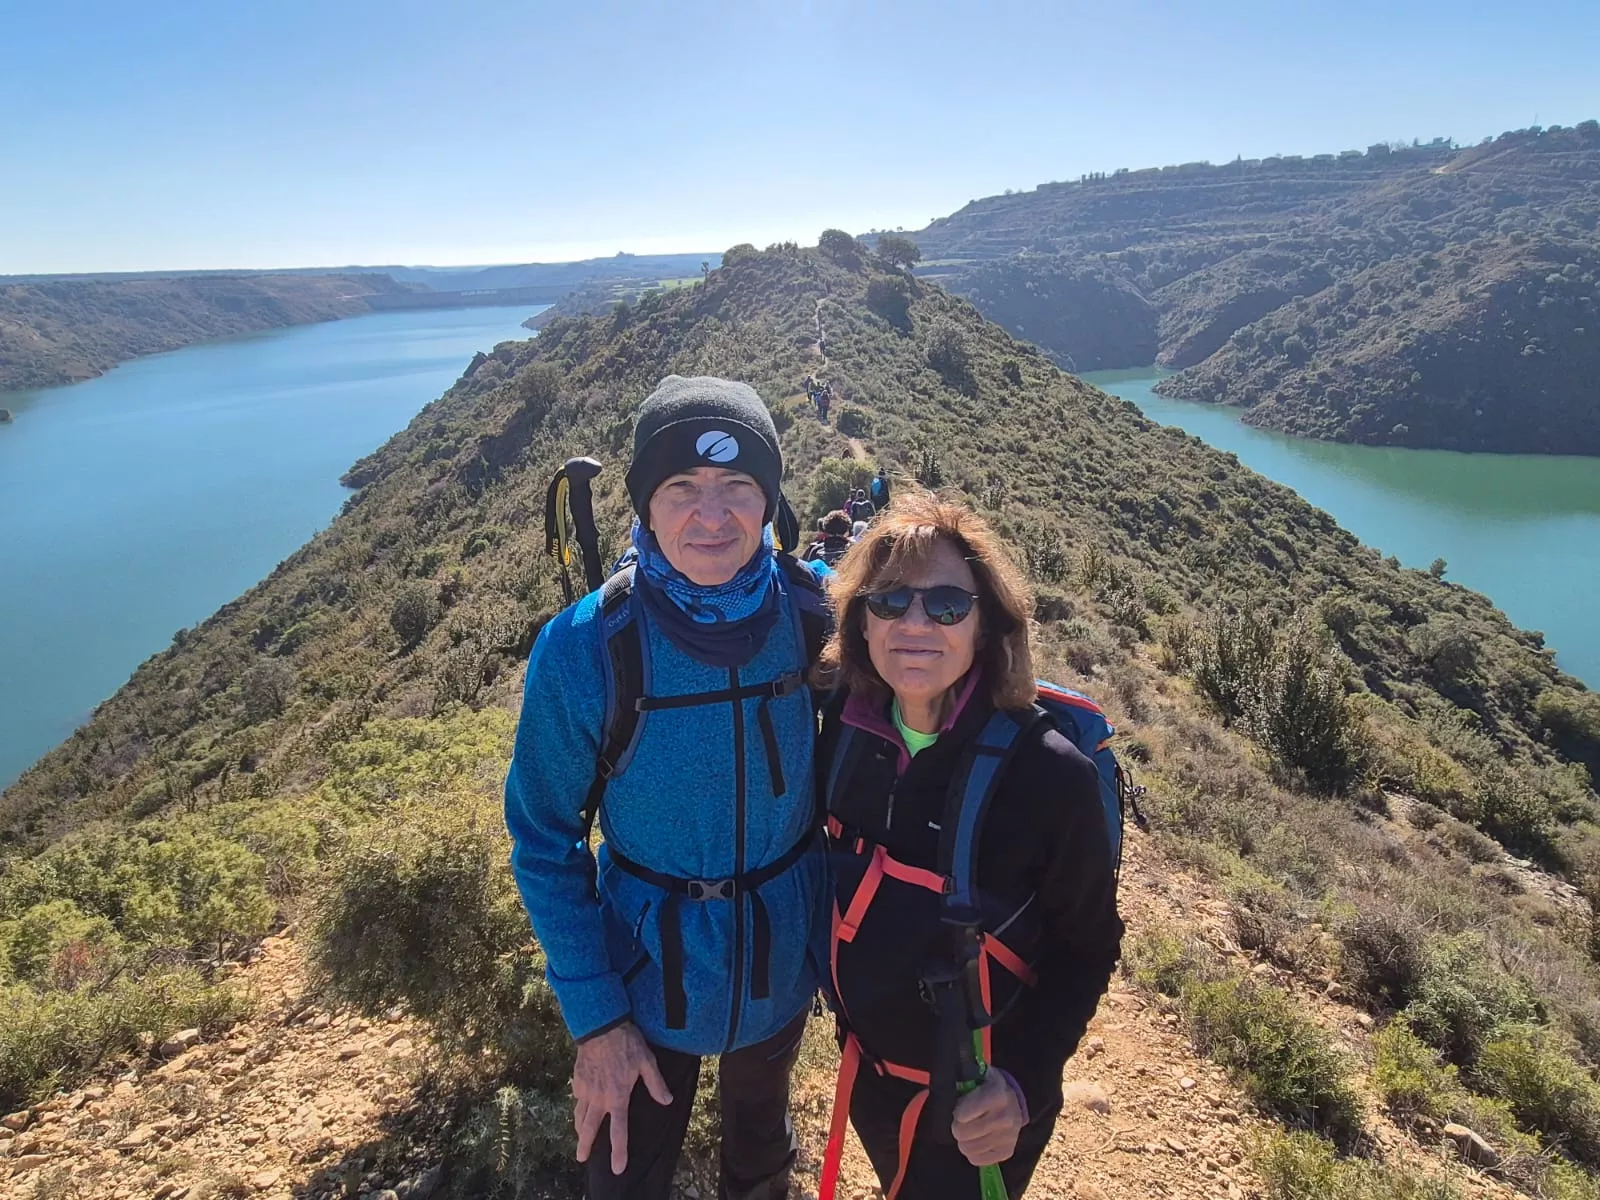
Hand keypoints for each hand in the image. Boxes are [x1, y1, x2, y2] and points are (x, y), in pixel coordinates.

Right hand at [572, 1022, 673, 1174]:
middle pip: (590, 1128)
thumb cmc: (627, 1043)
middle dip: (585, 1145)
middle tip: (581, 1158)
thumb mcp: (647, 1061)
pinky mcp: (577, 1079)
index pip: (619, 1131)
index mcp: (617, 1097)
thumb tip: (667, 1101)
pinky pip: (577, 1097)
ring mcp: (586, 1089)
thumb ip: (656, 1084)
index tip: (617, 1167)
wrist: (601, 1025)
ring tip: (579, 1137)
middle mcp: (599, 1098)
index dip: (618, 1151)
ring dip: (579, 1128)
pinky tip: (581, 1105)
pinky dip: (579, 1105)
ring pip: (580, 1115)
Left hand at [951, 1071, 1024, 1167]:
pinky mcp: (1007, 1151)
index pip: (964, 1113)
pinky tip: (977, 1140)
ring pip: (968, 1148)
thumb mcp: (975, 1076)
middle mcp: (1007, 1116)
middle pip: (963, 1132)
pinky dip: (972, 1152)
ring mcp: (1009, 1136)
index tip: (959, 1109)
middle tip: (961, 1121)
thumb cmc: (985, 1088)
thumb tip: (943, 1086)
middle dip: (957, 1127)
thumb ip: (959, 1081)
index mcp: (997, 1092)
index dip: (958, 1112)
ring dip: (964, 1140)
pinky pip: (976, 1159)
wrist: (1012, 1102)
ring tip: (969, 1130)